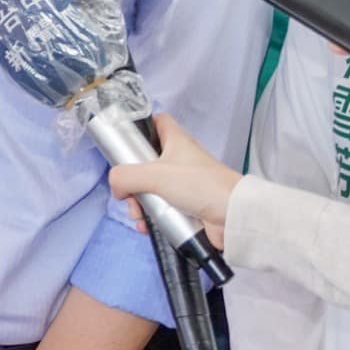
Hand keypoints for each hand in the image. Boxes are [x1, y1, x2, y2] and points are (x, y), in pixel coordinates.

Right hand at [107, 113, 240, 245]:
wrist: (232, 216)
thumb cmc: (198, 185)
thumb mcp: (156, 175)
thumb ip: (126, 177)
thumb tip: (116, 188)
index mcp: (175, 141)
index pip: (156, 122)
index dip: (140, 127)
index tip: (125, 143)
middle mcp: (179, 159)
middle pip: (145, 162)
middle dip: (132, 182)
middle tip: (129, 195)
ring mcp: (183, 183)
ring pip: (151, 189)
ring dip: (139, 204)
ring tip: (139, 217)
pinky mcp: (186, 206)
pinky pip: (161, 208)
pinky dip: (152, 217)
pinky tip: (147, 227)